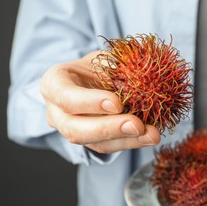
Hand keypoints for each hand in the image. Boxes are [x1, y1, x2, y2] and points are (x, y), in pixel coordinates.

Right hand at [40, 51, 160, 153]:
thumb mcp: (104, 58)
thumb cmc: (97, 66)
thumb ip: (116, 66)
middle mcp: (57, 112)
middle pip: (76, 129)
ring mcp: (73, 131)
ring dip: (127, 141)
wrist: (94, 80)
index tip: (117, 103)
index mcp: (54, 84)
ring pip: (95, 143)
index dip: (90, 102)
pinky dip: (133, 143)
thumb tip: (141, 72)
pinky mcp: (92, 142)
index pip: (66, 96)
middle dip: (109, 129)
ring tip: (152, 135)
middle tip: (137, 125)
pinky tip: (150, 137)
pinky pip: (111, 147)